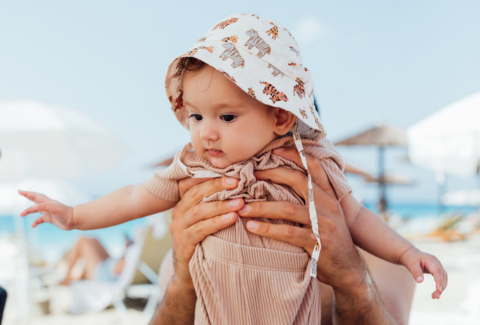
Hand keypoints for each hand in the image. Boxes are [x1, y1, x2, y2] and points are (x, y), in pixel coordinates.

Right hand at [18, 190, 73, 229]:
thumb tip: (33, 206)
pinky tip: (33, 226)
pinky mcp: (50, 219)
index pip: (36, 196)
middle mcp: (47, 206)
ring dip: (29, 211)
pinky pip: (41, 220)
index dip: (28, 193)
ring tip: (22, 214)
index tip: (20, 191)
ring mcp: (49, 212)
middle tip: (20, 193)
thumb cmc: (66, 213)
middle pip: (35, 200)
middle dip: (28, 196)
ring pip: (36, 210)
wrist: (74, 220)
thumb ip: (44, 207)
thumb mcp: (55, 209)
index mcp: (48, 202)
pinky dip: (36, 222)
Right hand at [170, 177, 244, 287]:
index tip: (234, 174)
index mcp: (183, 205)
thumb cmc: (204, 244)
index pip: (196, 184)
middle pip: (197, 194)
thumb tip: (239, 188)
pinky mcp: (183, 244)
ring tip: (239, 203)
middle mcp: (178, 214)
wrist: (189, 276)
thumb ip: (214, 206)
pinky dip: (216, 223)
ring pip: (199, 211)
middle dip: (218, 187)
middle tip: (238, 183)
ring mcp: (178, 229)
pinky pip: (200, 230)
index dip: (214, 178)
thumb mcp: (206, 222)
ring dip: (221, 205)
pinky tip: (231, 219)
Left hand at [239, 147, 366, 289]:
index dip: (295, 155)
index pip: (314, 167)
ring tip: (242, 207)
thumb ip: (313, 198)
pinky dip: (267, 229)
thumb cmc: (331, 238)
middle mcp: (327, 205)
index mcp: (329, 195)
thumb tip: (287, 181)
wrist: (348, 269)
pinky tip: (252, 227)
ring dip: (261, 207)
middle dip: (272, 175)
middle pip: (298, 181)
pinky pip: (288, 232)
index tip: (274, 149)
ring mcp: (323, 223)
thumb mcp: (327, 213)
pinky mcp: (317, 242)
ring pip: (287, 208)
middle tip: (251, 176)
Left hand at [399, 246, 447, 298]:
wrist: (411, 255)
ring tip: (434, 296)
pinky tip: (436, 292)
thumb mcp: (411, 265)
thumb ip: (416, 272)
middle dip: (441, 287)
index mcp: (431, 260)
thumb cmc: (411, 259)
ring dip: (441, 287)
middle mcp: (437, 262)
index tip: (438, 290)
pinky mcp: (438, 270)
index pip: (437, 271)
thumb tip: (420, 281)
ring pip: (444, 278)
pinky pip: (442, 278)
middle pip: (442, 275)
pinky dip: (440, 285)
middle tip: (435, 297)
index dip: (439, 280)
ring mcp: (438, 266)